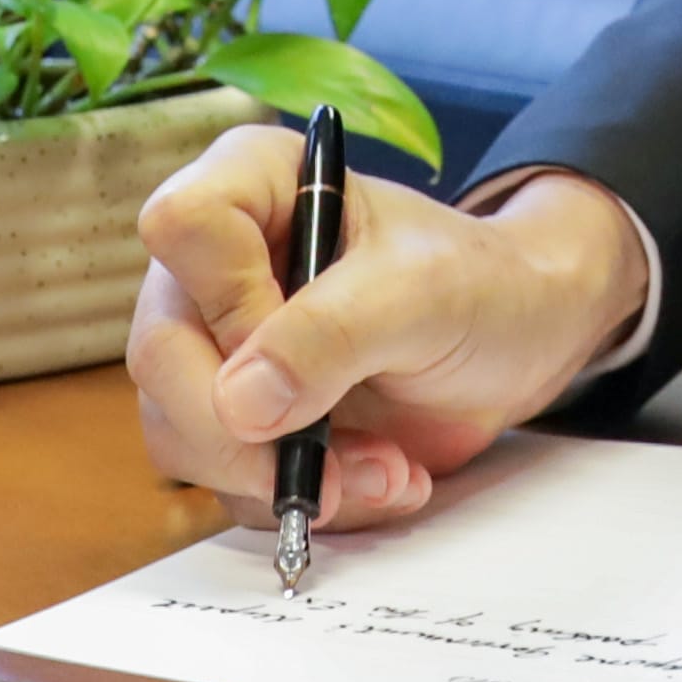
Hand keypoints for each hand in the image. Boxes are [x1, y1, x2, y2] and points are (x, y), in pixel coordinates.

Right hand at [127, 136, 651, 531]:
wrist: (520, 341)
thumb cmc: (478, 283)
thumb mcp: (422, 293)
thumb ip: (332, 333)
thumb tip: (238, 404)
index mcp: (253, 184)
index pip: (181, 227)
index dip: (231, 302)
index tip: (303, 350)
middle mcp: (214, 265)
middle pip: (162, 353)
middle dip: (249, 434)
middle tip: (337, 470)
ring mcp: (217, 346)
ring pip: (180, 431)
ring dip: (284, 476)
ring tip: (386, 470)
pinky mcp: (239, 418)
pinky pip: (226, 481)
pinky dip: (303, 497)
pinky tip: (379, 480)